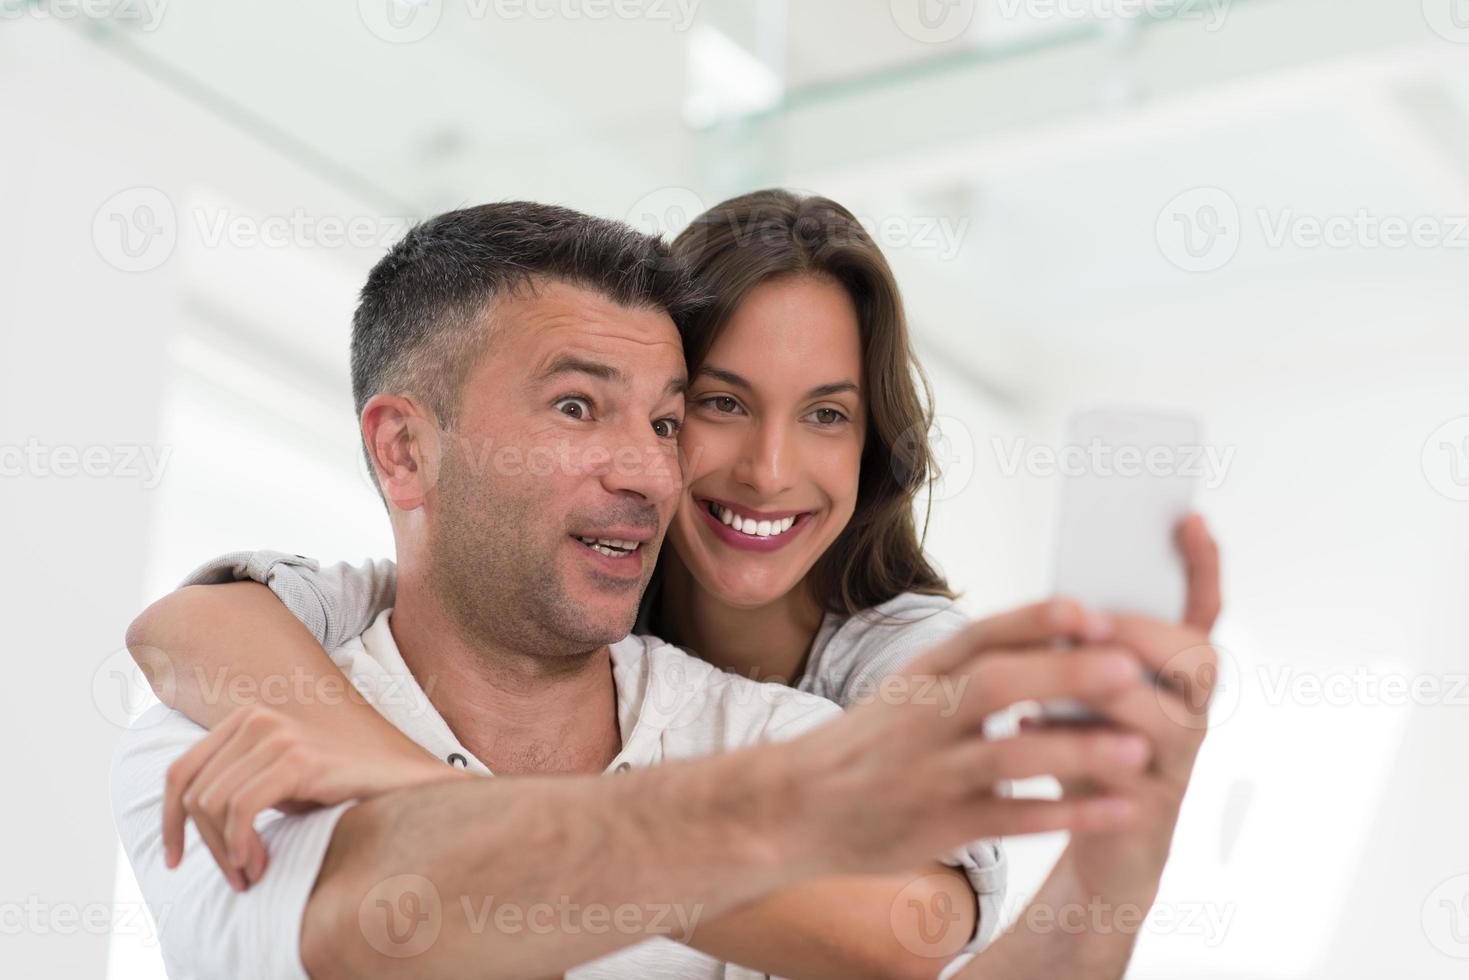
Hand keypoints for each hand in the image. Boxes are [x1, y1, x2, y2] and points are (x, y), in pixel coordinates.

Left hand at [162, 703, 467, 889]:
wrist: (400, 784)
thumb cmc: (337, 787)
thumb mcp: (275, 782)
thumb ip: (234, 783)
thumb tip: (185, 816)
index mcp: (246, 719)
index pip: (180, 773)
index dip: (169, 822)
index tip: (176, 860)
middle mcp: (258, 718)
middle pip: (194, 795)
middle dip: (207, 847)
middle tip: (238, 878)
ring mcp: (279, 734)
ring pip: (213, 805)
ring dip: (226, 853)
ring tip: (254, 873)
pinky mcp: (299, 758)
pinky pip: (239, 810)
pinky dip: (240, 845)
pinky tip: (259, 863)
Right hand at [782, 598, 1161, 878]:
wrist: (794, 807)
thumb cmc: (868, 745)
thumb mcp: (907, 690)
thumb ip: (970, 667)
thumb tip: (1056, 634)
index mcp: (921, 675)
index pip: (978, 634)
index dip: (1033, 620)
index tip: (1088, 610)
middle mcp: (923, 717)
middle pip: (995, 685)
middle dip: (1063, 674)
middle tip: (1128, 669)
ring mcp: (930, 774)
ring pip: (1006, 757)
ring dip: (1074, 752)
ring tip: (1137, 749)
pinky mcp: (939, 827)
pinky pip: (1010, 821)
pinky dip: (1065, 814)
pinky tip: (1115, 809)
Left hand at [1043, 513, 1222, 901]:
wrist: (1102, 844)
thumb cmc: (1087, 749)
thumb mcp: (1080, 688)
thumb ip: (1079, 648)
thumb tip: (1054, 600)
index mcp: (1176, 675)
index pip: (1204, 611)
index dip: (1203, 566)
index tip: (1189, 517)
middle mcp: (1192, 713)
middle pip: (1197, 658)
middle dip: (1142, 635)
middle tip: (1093, 626)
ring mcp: (1179, 762)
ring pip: (1164, 718)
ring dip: (1107, 692)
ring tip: (1052, 677)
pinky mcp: (1150, 808)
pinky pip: (1122, 770)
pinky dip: (1073, 745)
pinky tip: (1027, 727)